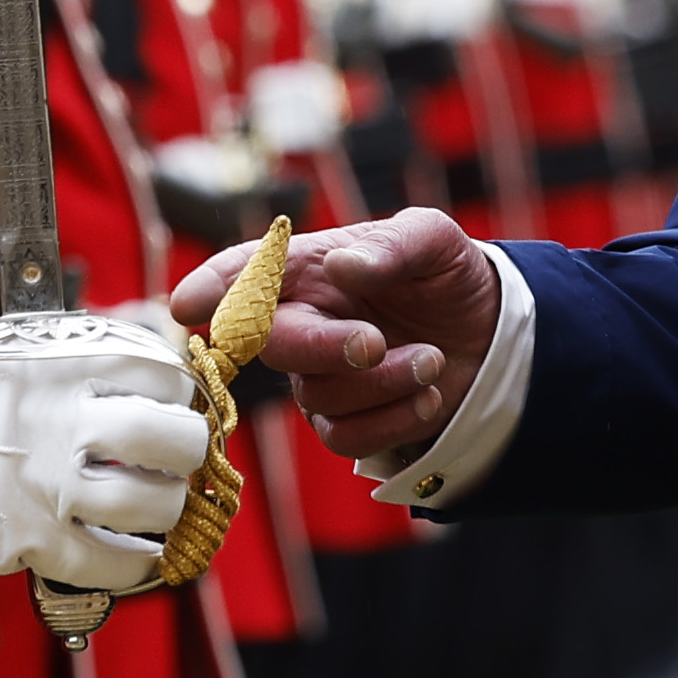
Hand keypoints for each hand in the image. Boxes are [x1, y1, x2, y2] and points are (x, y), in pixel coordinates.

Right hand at [0, 313, 209, 592]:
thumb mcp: (24, 351)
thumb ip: (84, 367)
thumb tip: (138, 388)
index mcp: (75, 364)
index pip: (170, 380)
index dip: (176, 399)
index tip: (167, 409)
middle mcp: (74, 421)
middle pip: (176, 441)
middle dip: (186, 454)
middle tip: (174, 459)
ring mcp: (55, 484)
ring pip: (154, 505)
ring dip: (163, 509)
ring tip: (150, 506)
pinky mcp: (31, 539)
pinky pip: (110, 563)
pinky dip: (132, 563)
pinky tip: (129, 554)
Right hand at [171, 206, 498, 461]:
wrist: (489, 331)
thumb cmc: (446, 274)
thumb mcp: (434, 240)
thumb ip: (393, 245)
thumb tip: (343, 265)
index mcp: (312, 267)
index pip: (247, 273)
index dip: (214, 287)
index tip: (188, 303)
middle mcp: (303, 320)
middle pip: (274, 345)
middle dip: (324, 348)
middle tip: (375, 342)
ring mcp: (318, 375)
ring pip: (318, 396)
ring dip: (384, 382)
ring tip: (434, 359)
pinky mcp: (344, 420)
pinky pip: (345, 437)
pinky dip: (395, 419)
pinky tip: (429, 394)